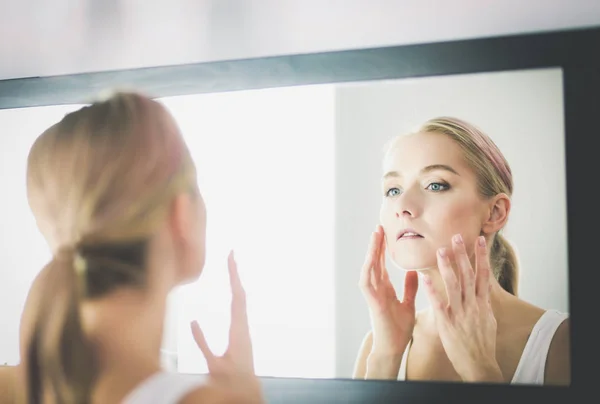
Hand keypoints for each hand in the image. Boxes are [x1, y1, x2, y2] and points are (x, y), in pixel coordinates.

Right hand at [191, 251, 263, 401]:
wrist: (245, 390)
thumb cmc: (230, 380)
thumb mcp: (214, 363)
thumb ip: (202, 344)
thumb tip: (192, 322)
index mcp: (238, 330)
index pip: (237, 298)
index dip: (234, 277)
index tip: (231, 258)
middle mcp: (243, 326)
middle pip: (240, 294)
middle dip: (235, 274)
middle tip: (232, 254)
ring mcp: (243, 328)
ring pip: (241, 301)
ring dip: (235, 283)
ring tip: (232, 266)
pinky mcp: (240, 333)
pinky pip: (237, 310)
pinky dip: (233, 297)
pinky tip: (228, 292)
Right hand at [359, 225, 418, 357]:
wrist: (393, 347)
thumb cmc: (399, 329)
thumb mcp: (408, 303)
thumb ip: (409, 287)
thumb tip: (413, 271)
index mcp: (384, 288)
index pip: (382, 263)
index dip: (383, 248)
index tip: (386, 233)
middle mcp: (377, 288)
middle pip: (375, 261)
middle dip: (377, 244)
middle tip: (380, 226)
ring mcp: (372, 294)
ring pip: (369, 267)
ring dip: (372, 251)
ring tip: (376, 235)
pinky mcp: (372, 301)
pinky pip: (366, 282)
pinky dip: (368, 269)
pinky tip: (371, 258)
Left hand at [423, 234, 502, 382]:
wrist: (479, 365)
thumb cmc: (482, 345)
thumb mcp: (488, 321)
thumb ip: (484, 304)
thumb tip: (484, 291)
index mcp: (483, 304)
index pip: (483, 275)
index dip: (482, 257)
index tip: (480, 240)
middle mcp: (473, 305)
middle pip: (468, 275)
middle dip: (463, 254)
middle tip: (457, 236)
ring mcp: (460, 313)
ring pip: (453, 285)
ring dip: (447, 266)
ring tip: (440, 250)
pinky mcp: (447, 323)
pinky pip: (438, 302)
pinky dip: (432, 289)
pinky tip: (424, 276)